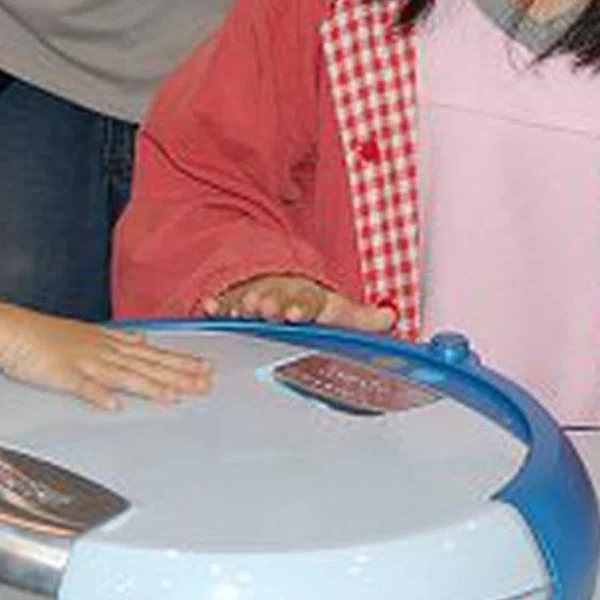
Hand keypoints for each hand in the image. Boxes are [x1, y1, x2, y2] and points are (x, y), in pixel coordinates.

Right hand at [0, 314, 213, 409]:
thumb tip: (141, 340)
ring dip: (149, 386)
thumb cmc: (48, 336)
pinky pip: (82, 387)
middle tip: (206, 383)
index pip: (153, 354)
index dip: (180, 362)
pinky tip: (114, 407)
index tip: (206, 368)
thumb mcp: (89, 333)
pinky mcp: (62, 374)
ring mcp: (84, 362)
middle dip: (177, 374)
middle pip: (147, 364)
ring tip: (174, 396)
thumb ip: (117, 340)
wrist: (13, 330)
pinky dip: (98, 396)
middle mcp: (104, 351)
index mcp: (110, 343)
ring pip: (123, 375)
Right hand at [204, 274, 395, 331]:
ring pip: (247, 302)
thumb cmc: (306, 301)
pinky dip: (215, 305)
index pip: (305, 302)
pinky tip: (208, 306)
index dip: (301, 307)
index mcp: (304, 299)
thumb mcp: (335, 309)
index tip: (298, 312)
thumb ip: (360, 318)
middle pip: (274, 299)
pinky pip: (222, 305)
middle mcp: (278, 297)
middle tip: (266, 306)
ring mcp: (254, 299)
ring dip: (244, 305)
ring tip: (242, 307)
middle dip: (270, 303)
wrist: (275, 280)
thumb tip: (390, 319)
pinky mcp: (234, 304)